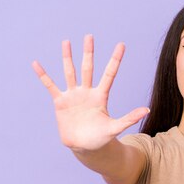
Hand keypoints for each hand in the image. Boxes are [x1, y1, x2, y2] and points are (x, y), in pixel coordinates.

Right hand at [31, 35, 149, 151]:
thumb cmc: (101, 138)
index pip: (109, 74)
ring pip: (70, 72)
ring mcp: (73, 96)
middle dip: (89, 53)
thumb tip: (147, 110)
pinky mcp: (60, 102)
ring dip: (68, 58)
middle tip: (89, 36)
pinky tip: (36, 64)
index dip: (115, 60)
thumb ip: (130, 118)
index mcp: (101, 96)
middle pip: (88, 68)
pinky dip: (43, 75)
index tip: (121, 45)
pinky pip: (50, 86)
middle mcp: (87, 92)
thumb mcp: (115, 127)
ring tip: (67, 42)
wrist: (85, 147)